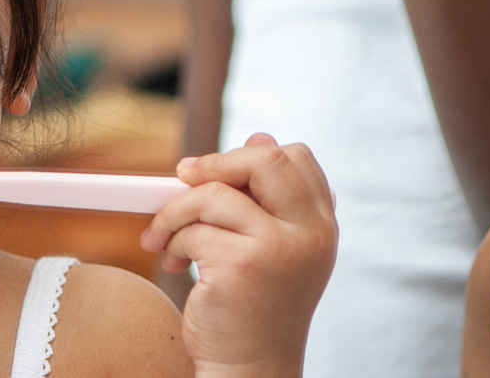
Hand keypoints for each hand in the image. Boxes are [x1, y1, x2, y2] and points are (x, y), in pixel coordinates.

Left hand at [140, 134, 337, 377]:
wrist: (250, 368)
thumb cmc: (255, 307)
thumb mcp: (274, 246)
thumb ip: (268, 198)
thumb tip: (259, 135)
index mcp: (322, 226)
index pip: (296, 157)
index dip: (251, 153)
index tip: (216, 174)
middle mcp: (311, 234)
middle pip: (266, 158)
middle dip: (217, 163)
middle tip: (184, 177)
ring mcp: (280, 248)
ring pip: (214, 194)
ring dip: (177, 212)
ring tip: (167, 239)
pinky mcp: (243, 265)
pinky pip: (193, 229)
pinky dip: (171, 241)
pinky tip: (173, 263)